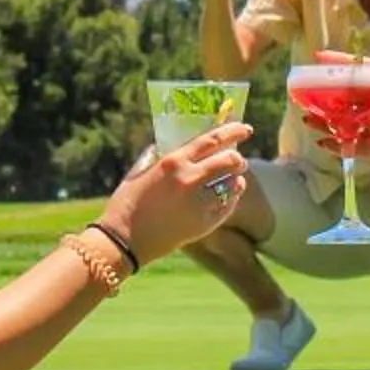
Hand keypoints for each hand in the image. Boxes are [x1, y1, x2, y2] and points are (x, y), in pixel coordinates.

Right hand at [100, 121, 251, 265]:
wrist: (124, 241)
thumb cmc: (127, 204)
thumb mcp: (138, 172)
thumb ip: (153, 156)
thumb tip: (163, 144)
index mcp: (173, 162)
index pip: (212, 139)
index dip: (233, 131)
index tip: (245, 129)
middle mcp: (189, 179)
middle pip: (229, 160)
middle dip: (238, 158)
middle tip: (239, 160)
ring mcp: (199, 202)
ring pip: (233, 184)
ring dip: (236, 179)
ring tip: (235, 180)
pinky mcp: (204, 223)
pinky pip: (228, 205)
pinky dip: (232, 198)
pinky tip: (229, 196)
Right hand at [299, 48, 369, 181]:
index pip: (365, 71)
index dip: (342, 64)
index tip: (318, 57)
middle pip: (352, 98)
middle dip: (327, 96)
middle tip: (302, 95)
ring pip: (353, 124)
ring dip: (331, 123)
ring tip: (309, 121)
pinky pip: (362, 148)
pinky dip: (344, 146)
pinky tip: (327, 144)